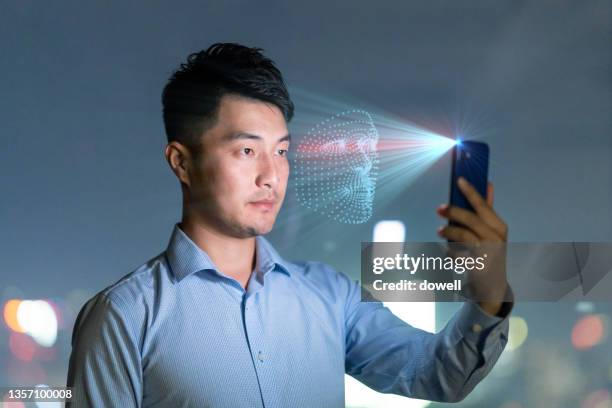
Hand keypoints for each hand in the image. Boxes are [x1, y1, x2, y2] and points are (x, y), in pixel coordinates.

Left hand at [436, 177, 509, 315]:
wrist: (493, 285)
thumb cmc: (489, 252)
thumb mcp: (491, 231)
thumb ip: (487, 209)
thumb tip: (488, 183)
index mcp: (499, 226)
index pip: (483, 205)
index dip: (471, 192)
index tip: (459, 179)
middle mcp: (497, 238)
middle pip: (472, 220)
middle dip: (454, 212)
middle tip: (439, 208)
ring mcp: (489, 253)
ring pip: (464, 236)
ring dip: (449, 232)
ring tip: (439, 231)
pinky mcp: (479, 267)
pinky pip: (458, 255)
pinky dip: (450, 252)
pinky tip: (447, 251)